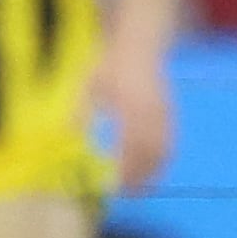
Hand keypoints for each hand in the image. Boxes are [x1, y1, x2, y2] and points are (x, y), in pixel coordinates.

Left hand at [91, 47, 174, 191]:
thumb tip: (67, 136)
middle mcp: (150, 108)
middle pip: (151, 151)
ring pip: (164, 148)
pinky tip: (150, 171)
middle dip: (142, 175)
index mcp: (129, 102)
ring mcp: (163, 110)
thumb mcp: (87, 83)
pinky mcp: (169, 112)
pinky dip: (161, 160)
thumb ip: (79, 110)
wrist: (138, 43)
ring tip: (138, 188)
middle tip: (127, 194)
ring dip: (153, 171)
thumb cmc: (108, 65)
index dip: (127, 167)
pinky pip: (169, 141)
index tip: (115, 184)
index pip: (131, 143)